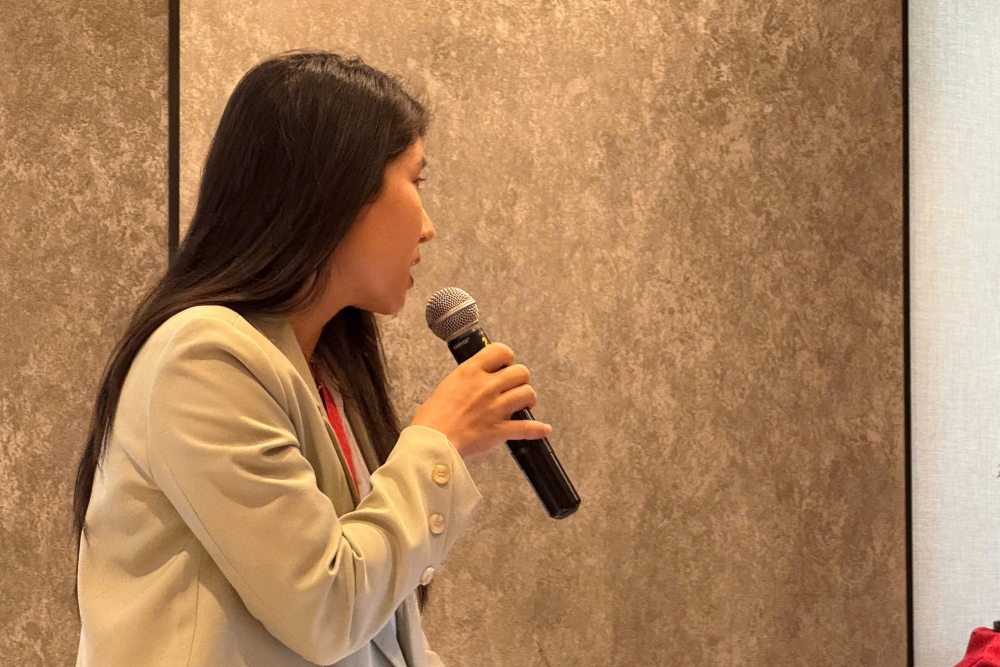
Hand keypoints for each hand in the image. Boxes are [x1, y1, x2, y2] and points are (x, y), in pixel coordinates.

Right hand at [411, 343, 552, 458]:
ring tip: (523, 405)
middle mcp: (487, 386)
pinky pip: (526, 427)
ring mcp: (496, 408)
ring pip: (527, 394)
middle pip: (521, 372)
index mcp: (471, 371)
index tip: (505, 366)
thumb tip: (477, 379)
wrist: (432, 441)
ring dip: (528, 400)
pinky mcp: (500, 429)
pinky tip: (544, 429)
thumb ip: (468, 379)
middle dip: (521, 380)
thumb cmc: (432, 416)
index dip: (507, 358)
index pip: (501, 351)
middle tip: (514, 388)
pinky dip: (537, 429)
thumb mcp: (448, 384)